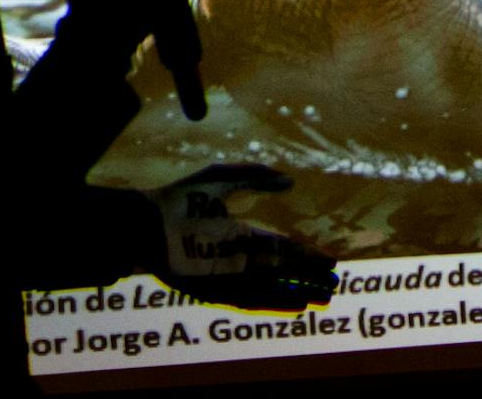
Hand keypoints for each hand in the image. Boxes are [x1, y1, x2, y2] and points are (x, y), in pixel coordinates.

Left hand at [147, 163, 338, 312]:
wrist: (147, 224)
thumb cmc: (180, 200)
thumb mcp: (221, 179)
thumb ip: (256, 177)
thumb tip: (290, 181)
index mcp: (241, 235)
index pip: (282, 248)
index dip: (306, 255)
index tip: (329, 261)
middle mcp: (238, 259)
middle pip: (282, 273)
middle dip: (308, 278)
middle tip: (335, 285)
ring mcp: (228, 276)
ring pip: (271, 289)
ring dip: (298, 293)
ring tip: (324, 298)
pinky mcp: (216, 290)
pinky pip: (251, 300)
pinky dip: (276, 303)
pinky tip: (297, 304)